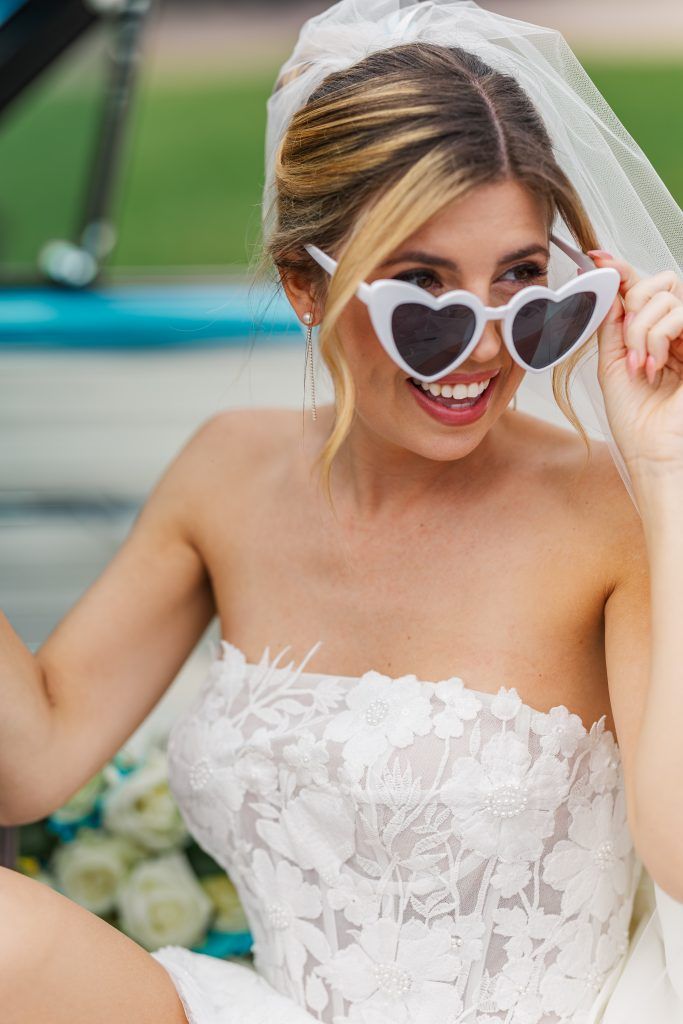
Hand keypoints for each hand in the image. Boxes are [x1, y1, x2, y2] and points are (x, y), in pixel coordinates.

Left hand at [588, 250, 682, 478]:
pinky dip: (658, 337)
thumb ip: (612, 325)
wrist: (654, 452)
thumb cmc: (636, 420)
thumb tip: (605, 286)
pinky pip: (680, 313)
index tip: (595, 257)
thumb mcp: (613, 364)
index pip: (641, 287)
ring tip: (640, 365)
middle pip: (657, 282)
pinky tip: (654, 366)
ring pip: (666, 296)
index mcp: (653, 333)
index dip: (620, 268)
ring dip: (641, 330)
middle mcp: (677, 330)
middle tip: (626, 344)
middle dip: (632, 304)